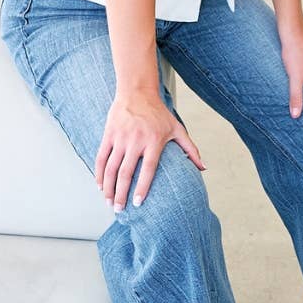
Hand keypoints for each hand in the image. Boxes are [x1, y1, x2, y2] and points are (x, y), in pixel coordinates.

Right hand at [95, 90, 204, 210]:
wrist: (137, 91)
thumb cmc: (159, 113)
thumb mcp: (177, 129)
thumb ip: (190, 149)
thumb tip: (203, 168)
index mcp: (153, 141)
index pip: (147, 170)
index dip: (142, 188)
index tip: (137, 204)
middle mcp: (136, 141)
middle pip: (126, 173)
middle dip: (120, 194)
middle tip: (118, 210)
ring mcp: (121, 138)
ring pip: (111, 168)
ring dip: (108, 187)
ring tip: (108, 202)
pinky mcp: (109, 134)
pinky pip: (102, 157)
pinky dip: (99, 173)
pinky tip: (100, 185)